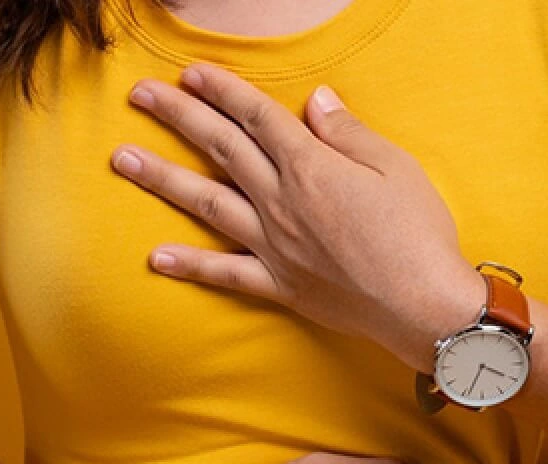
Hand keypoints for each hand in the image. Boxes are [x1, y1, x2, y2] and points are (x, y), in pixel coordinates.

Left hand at [112, 63, 487, 373]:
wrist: (425, 306)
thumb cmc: (419, 234)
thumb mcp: (395, 168)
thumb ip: (348, 133)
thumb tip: (316, 101)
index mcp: (312, 167)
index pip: (257, 117)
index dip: (222, 90)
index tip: (190, 72)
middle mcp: (282, 203)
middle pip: (221, 149)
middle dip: (178, 116)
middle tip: (140, 95)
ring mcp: (275, 246)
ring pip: (207, 204)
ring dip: (162, 179)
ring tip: (123, 160)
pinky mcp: (280, 285)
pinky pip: (225, 274)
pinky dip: (190, 266)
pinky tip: (156, 257)